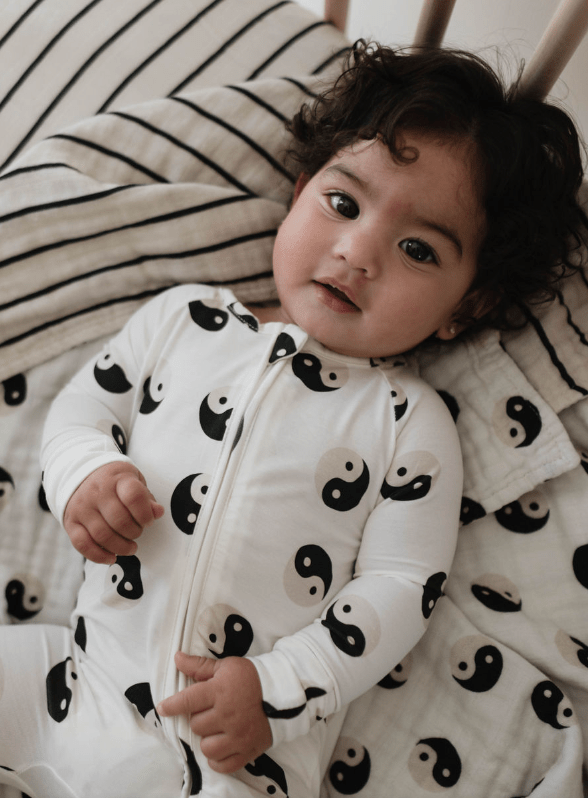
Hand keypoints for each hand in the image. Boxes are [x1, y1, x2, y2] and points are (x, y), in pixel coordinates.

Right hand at [63, 461, 163, 563]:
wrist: (82, 475)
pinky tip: (111, 557)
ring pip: (102, 535)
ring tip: (130, 548)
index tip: (148, 521)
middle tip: (138, 533)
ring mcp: (82, 507)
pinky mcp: (71, 522)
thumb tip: (157, 513)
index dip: (145, 514)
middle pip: (119, 520)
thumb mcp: (134, 480)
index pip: (133, 496)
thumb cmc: (115, 482)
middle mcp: (97, 492)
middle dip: (134, 533)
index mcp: (117, 479)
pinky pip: (82, 544)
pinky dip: (98, 556)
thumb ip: (146, 497)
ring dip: (120, 547)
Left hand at [158, 652, 271, 773]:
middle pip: (196, 724)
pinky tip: (220, 747)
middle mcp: (227, 715)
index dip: (171, 705)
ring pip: (207, 747)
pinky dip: (218, 760)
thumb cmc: (252, 677)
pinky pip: (223, 764)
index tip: (163, 708)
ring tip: (216, 729)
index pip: (187, 701)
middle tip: (210, 710)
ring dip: (207, 739)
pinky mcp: (247, 750)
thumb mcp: (226, 666)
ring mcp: (237, 735)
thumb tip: (177, 658)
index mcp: (219, 691)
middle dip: (199, 717)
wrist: (283, 692)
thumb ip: (200, 666)